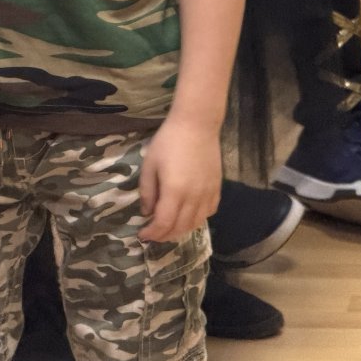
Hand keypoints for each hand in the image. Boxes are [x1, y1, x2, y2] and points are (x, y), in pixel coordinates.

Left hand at [139, 116, 221, 242]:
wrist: (197, 125)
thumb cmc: (168, 142)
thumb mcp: (149, 166)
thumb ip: (147, 192)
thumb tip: (147, 212)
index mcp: (175, 191)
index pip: (164, 223)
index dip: (152, 234)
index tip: (142, 235)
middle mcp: (194, 196)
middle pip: (181, 227)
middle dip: (165, 235)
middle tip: (153, 234)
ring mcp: (208, 192)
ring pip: (197, 222)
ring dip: (182, 230)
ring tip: (170, 228)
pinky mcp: (217, 187)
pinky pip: (210, 211)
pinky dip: (198, 219)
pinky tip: (189, 215)